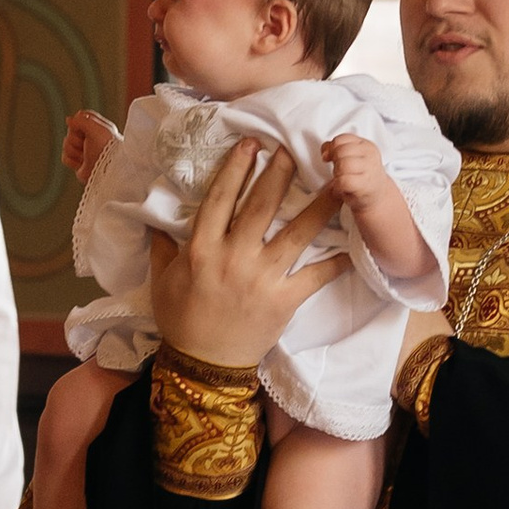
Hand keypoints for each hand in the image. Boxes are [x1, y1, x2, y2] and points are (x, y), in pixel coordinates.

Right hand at [63, 110, 119, 184]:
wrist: (107, 170)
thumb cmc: (105, 148)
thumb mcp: (95, 127)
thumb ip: (81, 119)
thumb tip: (68, 120)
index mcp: (98, 128)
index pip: (81, 117)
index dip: (80, 121)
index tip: (86, 127)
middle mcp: (91, 139)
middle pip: (71, 131)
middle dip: (76, 138)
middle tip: (87, 144)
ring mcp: (84, 152)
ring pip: (66, 144)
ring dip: (74, 150)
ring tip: (85, 156)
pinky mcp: (79, 164)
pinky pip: (65, 158)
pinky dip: (72, 161)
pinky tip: (81, 163)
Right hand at [147, 141, 348, 369]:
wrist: (203, 365)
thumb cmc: (181, 320)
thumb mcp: (163, 280)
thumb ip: (163, 246)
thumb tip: (153, 219)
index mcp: (202, 248)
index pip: (221, 198)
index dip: (237, 168)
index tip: (251, 144)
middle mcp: (233, 257)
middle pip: (261, 206)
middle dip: (278, 173)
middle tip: (293, 149)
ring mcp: (261, 278)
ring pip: (295, 234)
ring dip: (319, 206)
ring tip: (338, 183)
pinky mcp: (284, 301)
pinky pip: (315, 277)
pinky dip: (337, 262)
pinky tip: (355, 245)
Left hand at [324, 132, 384, 209]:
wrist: (377, 196)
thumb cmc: (361, 177)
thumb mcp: (352, 158)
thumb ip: (336, 149)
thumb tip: (325, 152)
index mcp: (366, 145)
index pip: (341, 139)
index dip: (331, 148)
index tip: (331, 158)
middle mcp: (369, 154)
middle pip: (340, 151)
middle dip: (335, 162)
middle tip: (340, 171)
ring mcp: (369, 169)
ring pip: (342, 165)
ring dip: (337, 174)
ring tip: (342, 179)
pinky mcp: (365, 184)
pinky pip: (343, 181)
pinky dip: (338, 186)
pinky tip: (342, 188)